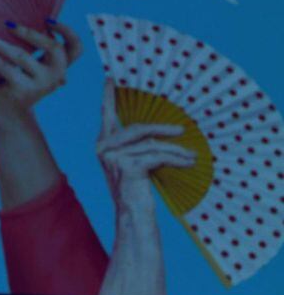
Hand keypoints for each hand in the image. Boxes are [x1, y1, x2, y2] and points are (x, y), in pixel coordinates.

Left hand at [0, 20, 82, 116]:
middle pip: (54, 47)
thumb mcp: (31, 65)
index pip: (76, 48)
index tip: (48, 20)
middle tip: (8, 24)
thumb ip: (35, 48)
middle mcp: (56, 75)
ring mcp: (40, 83)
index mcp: (60, 66)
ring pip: (21, 55)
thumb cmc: (18, 80)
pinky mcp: (22, 89)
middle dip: (31, 33)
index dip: (68, 32)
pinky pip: (4, 67)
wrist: (8, 111)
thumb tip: (20, 19)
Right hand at [96, 79, 195, 210]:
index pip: (106, 116)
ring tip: (192, 157)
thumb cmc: (136, 191)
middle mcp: (102, 149)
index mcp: (103, 145)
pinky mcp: (126, 166)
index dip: (108, 96)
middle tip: (182, 129)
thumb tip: (165, 129)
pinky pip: (157, 156)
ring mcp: (112, 158)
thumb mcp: (137, 162)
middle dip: (162, 130)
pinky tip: (188, 163)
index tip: (111, 78)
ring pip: (151, 145)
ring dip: (175, 151)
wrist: (133, 216)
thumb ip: (139, 145)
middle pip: (138, 130)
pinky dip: (176, 159)